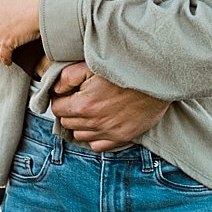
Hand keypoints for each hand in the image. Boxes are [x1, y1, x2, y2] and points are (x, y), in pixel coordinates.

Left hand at [49, 62, 170, 150]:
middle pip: (67, 122)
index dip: (60, 99)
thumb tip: (56, 89)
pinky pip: (98, 146)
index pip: (57, 108)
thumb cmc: (124, 69)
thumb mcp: (92, 65)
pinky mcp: (121, 137)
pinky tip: (100, 123)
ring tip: (89, 111)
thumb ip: (68, 76)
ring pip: (80, 135)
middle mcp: (94, 122)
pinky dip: (95, 137)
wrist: (155, 79)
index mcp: (84, 104)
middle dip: (69, 111)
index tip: (68, 93)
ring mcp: (108, 132)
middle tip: (79, 99)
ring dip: (80, 125)